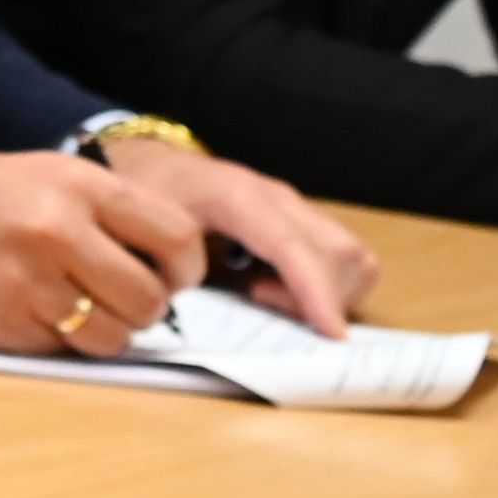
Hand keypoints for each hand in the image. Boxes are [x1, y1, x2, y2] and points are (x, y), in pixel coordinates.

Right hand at [0, 145, 204, 355]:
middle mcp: (56, 231)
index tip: (174, 277)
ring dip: (105, 332)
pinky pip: (60, 349)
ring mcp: (26, 283)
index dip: (186, 267)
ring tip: (74, 310)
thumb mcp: (29, 172)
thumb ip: (95, 206)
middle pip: (150, 298)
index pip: (176, 236)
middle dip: (146, 308)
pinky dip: (54, 340)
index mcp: (72, 184)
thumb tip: (158, 254)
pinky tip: (25, 312)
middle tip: (121, 301)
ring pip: (112, 336)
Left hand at [107, 135, 376, 332]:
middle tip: (260, 302)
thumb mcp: (143, 227)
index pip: (292, 247)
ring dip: (330, 293)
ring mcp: (297, 207)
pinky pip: (345, 258)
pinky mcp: (303, 220)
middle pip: (340, 253)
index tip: (332, 334)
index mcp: (238, 197)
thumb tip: (189, 308)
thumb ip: (163, 264)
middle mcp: (280, 198)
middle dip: (321, 297)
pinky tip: (278, 287)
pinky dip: (330, 284)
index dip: (315, 291)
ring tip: (266, 294)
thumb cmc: (150, 196)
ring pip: (353, 257)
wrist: (156, 163)